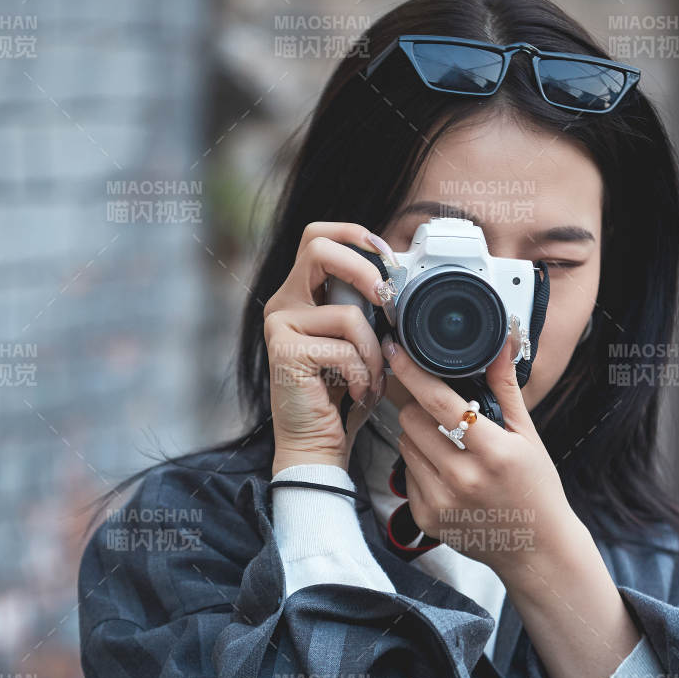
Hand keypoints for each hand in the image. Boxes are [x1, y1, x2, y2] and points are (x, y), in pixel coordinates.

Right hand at [263, 222, 392, 474]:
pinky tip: (354, 391)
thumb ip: (367, 307)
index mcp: (301, 294)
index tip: (386, 255)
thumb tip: (398, 280)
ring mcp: (280, 324)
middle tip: (387, 300)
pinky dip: (361, 373)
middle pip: (318, 247)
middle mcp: (284, 303)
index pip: (317, 236)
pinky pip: (344, 347)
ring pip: (349, 313)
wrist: (317, 443)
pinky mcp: (285, 349)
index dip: (353, 234)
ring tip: (369, 378)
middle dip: (364, 269)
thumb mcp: (360, 341)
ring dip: (373, 351)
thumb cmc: (341, 394)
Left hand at [386, 330, 587, 577]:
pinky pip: (406, 474)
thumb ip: (507, 388)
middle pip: (412, 420)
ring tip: (449, 446)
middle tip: (442, 413)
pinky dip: (420, 466)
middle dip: (420, 407)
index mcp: (494, 452)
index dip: (413, 372)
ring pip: (405, 444)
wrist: (537, 550)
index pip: (440, 402)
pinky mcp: (427, 519)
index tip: (396, 350)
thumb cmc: (536, 488)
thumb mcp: (528, 436)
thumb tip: (501, 342)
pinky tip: (447, 473)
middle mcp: (464, 479)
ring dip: (419, 436)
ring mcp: (442, 502)